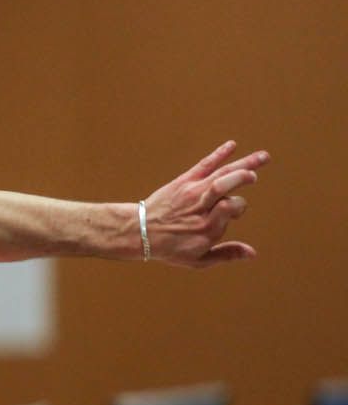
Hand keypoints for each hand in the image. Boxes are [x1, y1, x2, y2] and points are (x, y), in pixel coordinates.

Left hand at [142, 142, 269, 267]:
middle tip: (252, 176)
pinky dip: (218, 154)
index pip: (231, 207)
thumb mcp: (198, 259)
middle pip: (223, 186)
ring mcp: (192, 192)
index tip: (235, 212)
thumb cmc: (170, 248)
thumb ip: (226, 254)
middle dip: (240, 178)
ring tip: (264, 156)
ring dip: (242, 163)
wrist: (139, 232)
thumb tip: (253, 253)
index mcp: (207, 227)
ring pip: (219, 174)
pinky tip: (232, 145)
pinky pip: (203, 165)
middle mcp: (200, 207)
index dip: (239, 207)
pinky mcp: (184, 182)